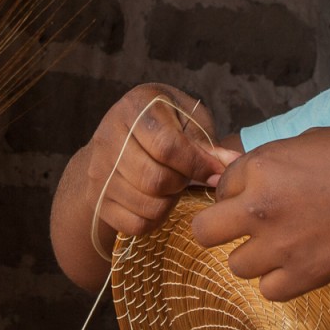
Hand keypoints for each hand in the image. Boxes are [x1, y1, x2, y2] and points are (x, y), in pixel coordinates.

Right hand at [71, 84, 236, 252]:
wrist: (118, 138)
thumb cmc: (165, 124)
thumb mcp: (187, 120)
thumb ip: (207, 142)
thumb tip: (233, 165)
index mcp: (135, 106)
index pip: (167, 146)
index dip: (197, 164)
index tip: (214, 172)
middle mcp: (108, 135)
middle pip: (155, 179)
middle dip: (181, 183)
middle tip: (185, 176)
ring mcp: (98, 169)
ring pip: (146, 204)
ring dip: (169, 201)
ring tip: (171, 185)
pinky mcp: (97, 198)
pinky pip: (135, 224)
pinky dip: (155, 219)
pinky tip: (157, 200)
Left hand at [190, 128, 329, 300]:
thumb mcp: (310, 140)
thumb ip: (274, 159)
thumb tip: (254, 174)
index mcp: (261, 167)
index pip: (222, 184)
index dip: (239, 187)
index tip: (259, 191)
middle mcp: (260, 208)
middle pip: (204, 231)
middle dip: (218, 227)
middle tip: (243, 225)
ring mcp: (279, 246)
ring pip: (235, 265)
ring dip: (253, 256)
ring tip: (281, 245)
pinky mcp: (303, 276)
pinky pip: (268, 291)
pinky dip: (279, 281)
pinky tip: (296, 264)